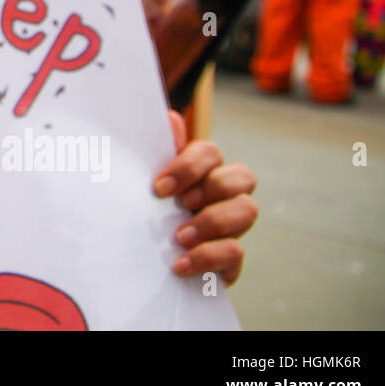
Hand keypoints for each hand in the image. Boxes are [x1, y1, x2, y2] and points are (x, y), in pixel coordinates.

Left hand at [154, 110, 257, 285]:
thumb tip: (171, 118)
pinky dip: (207, 256)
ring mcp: (230, 228)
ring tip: (179, 236)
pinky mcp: (229, 261)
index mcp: (198, 173)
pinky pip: (236, 252)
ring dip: (212, 221)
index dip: (190, 166)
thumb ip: (155, 154)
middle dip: (211, 188)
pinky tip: (180, 264)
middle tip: (181, 204)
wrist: (136, 267)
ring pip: (248, 209)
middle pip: (243, 176)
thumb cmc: (140, 217)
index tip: (159, 187)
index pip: (211, 153)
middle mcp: (220, 196)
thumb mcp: (140, 187)